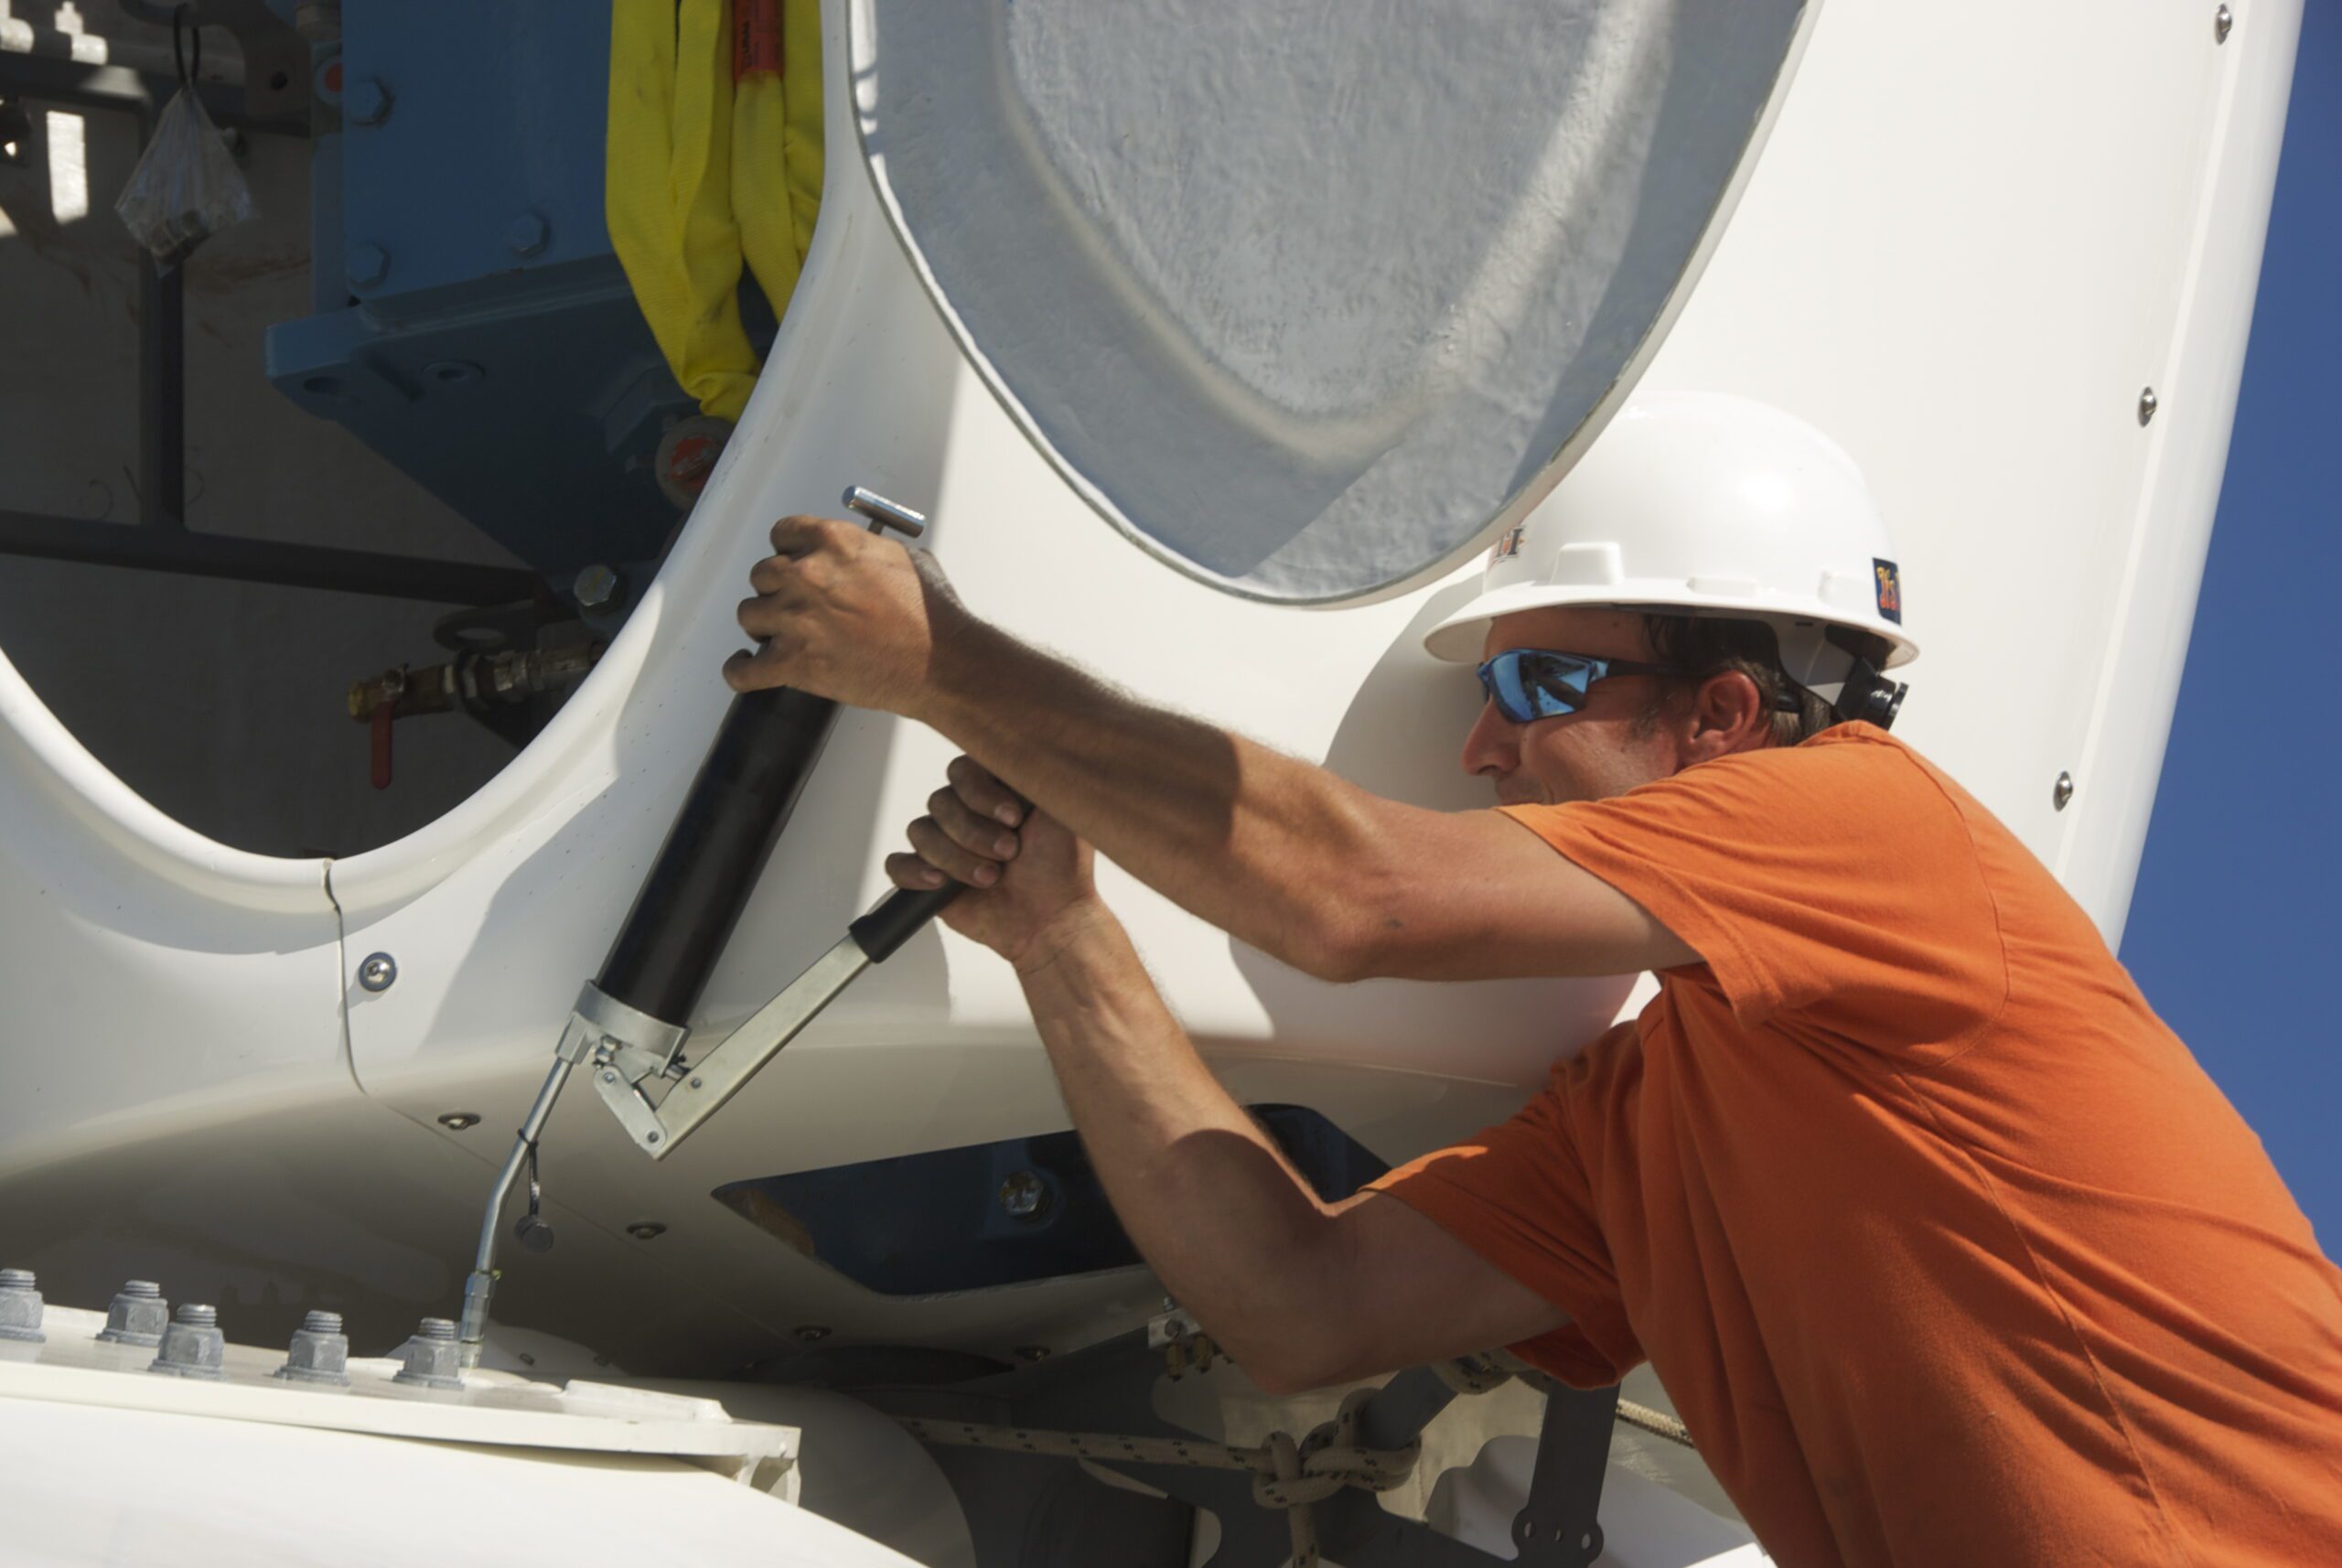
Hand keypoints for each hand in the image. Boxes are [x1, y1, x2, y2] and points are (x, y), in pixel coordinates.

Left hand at [724, 514, 971, 716]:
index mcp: (831, 541)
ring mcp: (795, 619)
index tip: (794, 565)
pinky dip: (740, 670)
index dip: (788, 552)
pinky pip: (744, 669)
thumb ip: (863, 551)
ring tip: (779, 636)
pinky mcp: (794, 662)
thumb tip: (855, 559)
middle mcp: (806, 574)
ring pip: (749, 615)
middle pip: (762, 575)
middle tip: (795, 605)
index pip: (782, 534)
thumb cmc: (930, 614)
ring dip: (763, 625)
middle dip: (776, 590)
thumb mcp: (901, 558)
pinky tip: (746, 667)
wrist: (940, 661)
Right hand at [885, 756, 1108, 971]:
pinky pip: (897, 863)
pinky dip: (915, 872)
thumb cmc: (1060, 868)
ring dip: (957, 858)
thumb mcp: (1060, 808)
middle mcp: (967, 812)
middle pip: (940, 801)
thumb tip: (1027, 735)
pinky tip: (942, 882)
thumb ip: (1040, 769)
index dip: (981, 794)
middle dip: (975, 832)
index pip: (962, 770)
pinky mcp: (926, 875)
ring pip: (921, 832)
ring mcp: (945, 842)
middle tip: (1008, 853)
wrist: (1051, 919)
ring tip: (989, 877)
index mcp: (993, 790)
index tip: (1014, 818)